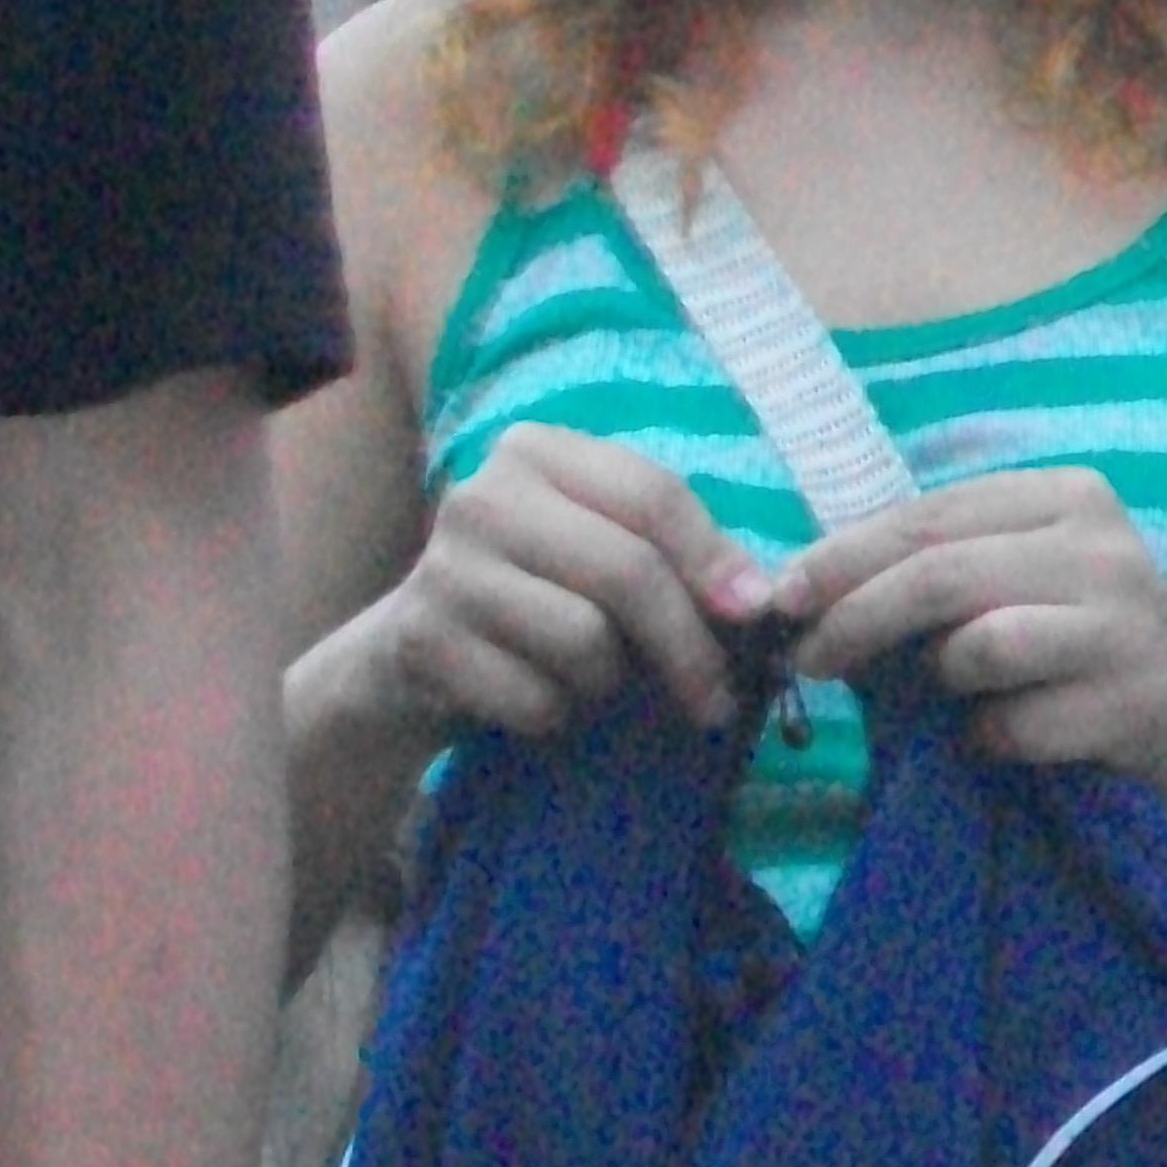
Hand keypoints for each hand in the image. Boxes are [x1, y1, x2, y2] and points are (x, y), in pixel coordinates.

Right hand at [377, 424, 771, 740]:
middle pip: (627, 571)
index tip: (756, 612)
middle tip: (716, 701)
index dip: (713, 556)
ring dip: (606, 682)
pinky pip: (536, 699)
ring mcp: (447, 567)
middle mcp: (485, 495)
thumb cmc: (531, 593)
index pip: (652, 494)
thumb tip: (757, 599)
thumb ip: (668, 554)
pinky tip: (535, 698)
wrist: (410, 654)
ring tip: (590, 679)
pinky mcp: (424, 641)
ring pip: (585, 641)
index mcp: (539, 451)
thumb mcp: (595, 548)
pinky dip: (555, 716)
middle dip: (687, 646)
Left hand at [767, 468, 1166, 838]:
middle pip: (942, 575)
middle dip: (856, 618)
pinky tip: (996, 736)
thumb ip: (931, 564)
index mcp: (1062, 496)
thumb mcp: (1015, 571)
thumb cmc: (1072, 629)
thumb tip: (802, 591)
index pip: (927, 517)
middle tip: (806, 659)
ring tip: (940, 694)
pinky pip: (1015, 726)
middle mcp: (1101, 548)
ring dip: (935, 680)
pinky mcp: (1134, 706)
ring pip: (979, 648)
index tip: (783, 596)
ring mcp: (1125, 627)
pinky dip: (985, 738)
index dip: (843, 557)